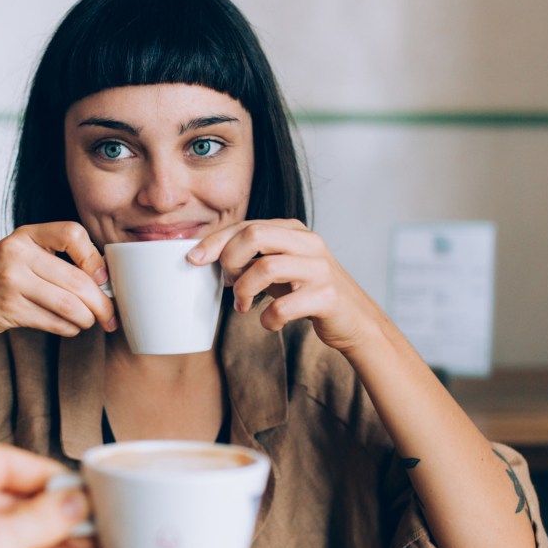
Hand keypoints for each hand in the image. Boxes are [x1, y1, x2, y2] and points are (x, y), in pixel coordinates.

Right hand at [0, 222, 115, 349]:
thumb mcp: (17, 256)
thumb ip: (52, 260)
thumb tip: (102, 280)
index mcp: (25, 235)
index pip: (72, 233)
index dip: (95, 257)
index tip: (102, 278)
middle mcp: (18, 253)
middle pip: (77, 278)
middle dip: (101, 302)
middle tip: (110, 315)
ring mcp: (12, 281)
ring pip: (69, 303)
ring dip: (87, 318)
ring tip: (90, 323)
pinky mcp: (9, 308)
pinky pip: (53, 321)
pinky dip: (69, 328)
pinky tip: (70, 328)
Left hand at [188, 219, 383, 352]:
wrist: (354, 320)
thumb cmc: (308, 291)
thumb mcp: (281, 266)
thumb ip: (252, 256)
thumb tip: (206, 255)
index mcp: (294, 231)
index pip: (247, 225)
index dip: (215, 241)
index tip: (194, 259)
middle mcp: (309, 243)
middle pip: (254, 235)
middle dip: (230, 260)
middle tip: (227, 283)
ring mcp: (320, 269)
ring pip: (266, 267)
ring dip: (244, 291)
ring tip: (242, 306)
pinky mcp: (328, 297)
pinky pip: (283, 306)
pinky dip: (268, 319)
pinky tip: (270, 322)